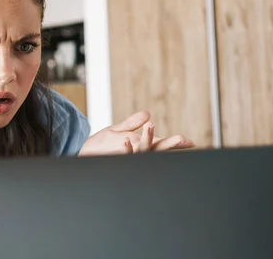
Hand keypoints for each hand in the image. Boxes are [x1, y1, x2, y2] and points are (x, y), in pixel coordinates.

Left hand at [78, 111, 194, 155]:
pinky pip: (124, 156)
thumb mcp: (117, 130)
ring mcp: (126, 158)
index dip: (175, 144)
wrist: (82, 154)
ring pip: (142, 151)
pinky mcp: (115, 159)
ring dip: (147, 139)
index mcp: (140, 146)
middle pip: (157, 150)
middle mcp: (136, 154)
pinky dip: (127, 149)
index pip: (161, 144)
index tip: (190, 142)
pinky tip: (126, 140)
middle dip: (169, 145)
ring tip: (150, 125)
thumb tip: (148, 114)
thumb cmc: (100, 145)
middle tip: (181, 139)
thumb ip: (132, 123)